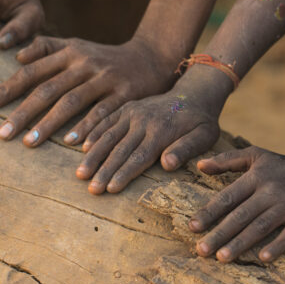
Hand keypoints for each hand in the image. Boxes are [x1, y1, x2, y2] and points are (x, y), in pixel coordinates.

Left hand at [0, 36, 176, 145]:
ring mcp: (105, 78)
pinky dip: (85, 127)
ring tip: (28, 143)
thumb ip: (48, 47)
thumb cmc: (108, 58)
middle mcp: (84, 63)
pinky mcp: (126, 94)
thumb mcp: (78, 46)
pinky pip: (102, 112)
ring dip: (48, 124)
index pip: (32, 71)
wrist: (154, 57)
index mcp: (70, 52)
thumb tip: (16, 55)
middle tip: (1, 134)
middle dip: (22, 112)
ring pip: (71, 102)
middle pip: (47, 89)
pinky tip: (70, 144)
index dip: (7, 88)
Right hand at [76, 86, 223, 193]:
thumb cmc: (200, 122)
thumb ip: (187, 149)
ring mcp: (132, 113)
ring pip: (108, 136)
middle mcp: (143, 121)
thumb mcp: (204, 136)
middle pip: (120, 150)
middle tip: (91, 189)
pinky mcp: (126, 108)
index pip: (139, 157)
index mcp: (162, 131)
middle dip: (104, 171)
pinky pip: (106, 121)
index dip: (124, 174)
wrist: (193, 94)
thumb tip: (167, 165)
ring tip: (80, 174)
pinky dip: (92, 133)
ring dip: (93, 156)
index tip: (110, 190)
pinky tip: (80, 147)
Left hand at [188, 148, 284, 262]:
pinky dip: (278, 245)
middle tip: (201, 250)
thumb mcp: (256, 156)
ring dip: (241, 243)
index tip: (193, 228)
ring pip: (261, 226)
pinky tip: (263, 258)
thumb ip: (227, 160)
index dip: (210, 212)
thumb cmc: (283, 166)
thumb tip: (199, 166)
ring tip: (222, 258)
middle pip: (241, 215)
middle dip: (220, 233)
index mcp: (256, 177)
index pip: (228, 197)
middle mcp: (271, 191)